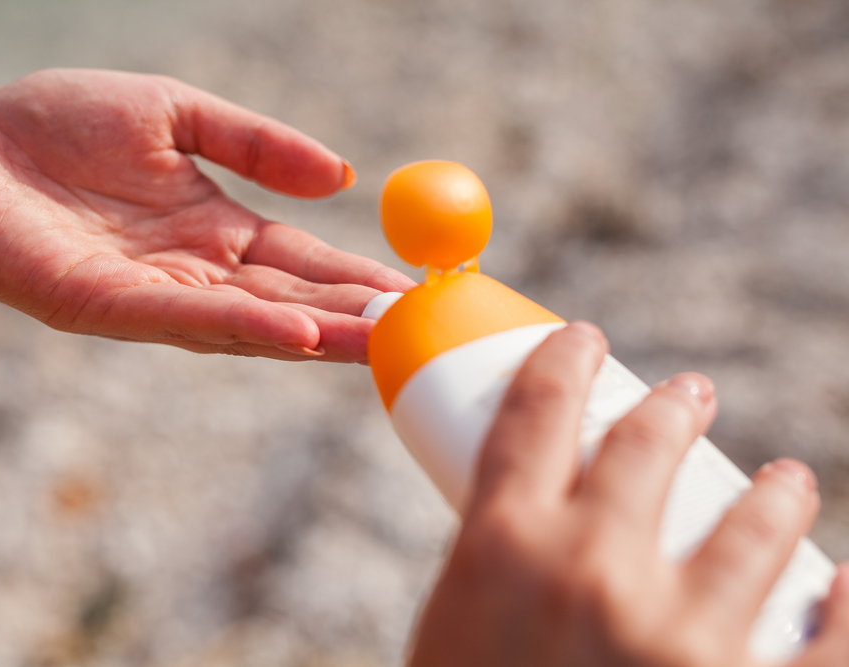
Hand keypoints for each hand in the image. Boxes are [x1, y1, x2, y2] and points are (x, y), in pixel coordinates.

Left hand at [0, 68, 412, 361]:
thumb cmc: (60, 125)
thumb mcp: (177, 113)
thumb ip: (257, 143)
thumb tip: (344, 176)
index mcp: (217, 229)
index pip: (305, 262)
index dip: (361, 275)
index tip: (423, 287)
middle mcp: (195, 274)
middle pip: (290, 302)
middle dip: (354, 318)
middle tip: (422, 332)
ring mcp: (152, 297)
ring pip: (248, 322)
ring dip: (316, 333)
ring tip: (379, 341)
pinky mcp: (100, 305)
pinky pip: (182, 319)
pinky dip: (243, 327)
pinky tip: (295, 332)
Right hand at [407, 322, 848, 665]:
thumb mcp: (453, 638)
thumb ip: (498, 579)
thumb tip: (535, 533)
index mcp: (502, 549)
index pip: (533, 415)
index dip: (562, 363)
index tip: (584, 342)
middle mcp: (591, 570)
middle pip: (640, 446)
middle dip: (670, 407)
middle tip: (689, 394)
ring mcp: (679, 636)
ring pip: (752, 523)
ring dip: (777, 493)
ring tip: (789, 482)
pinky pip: (830, 636)